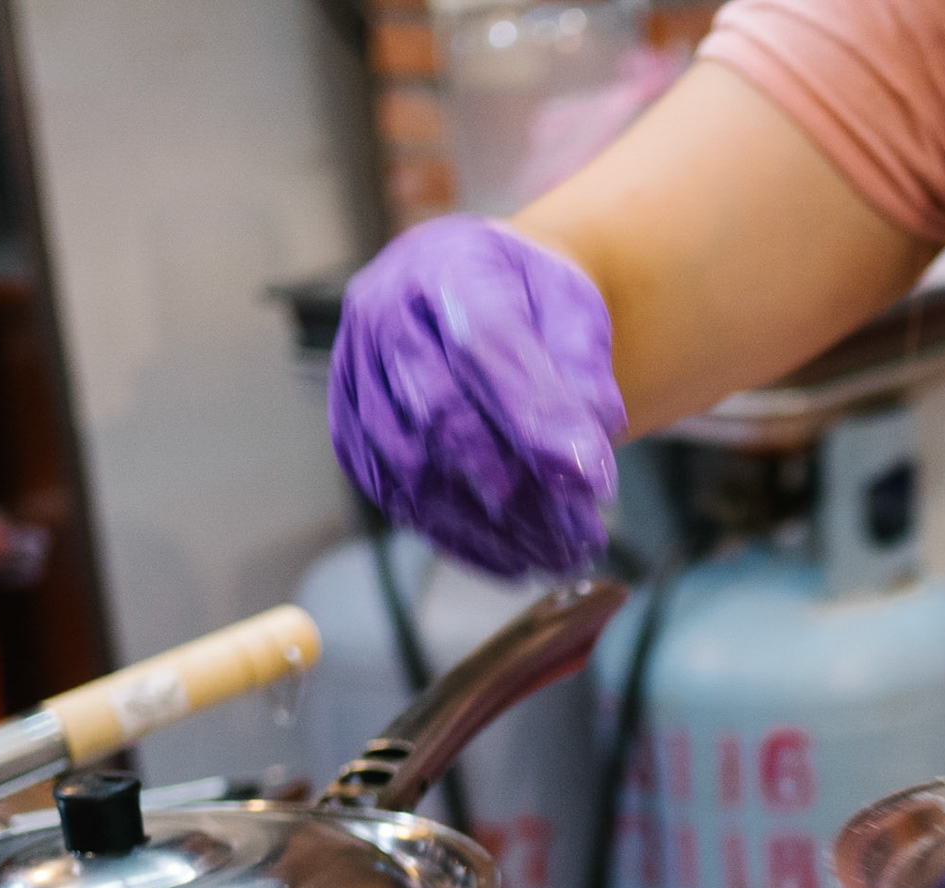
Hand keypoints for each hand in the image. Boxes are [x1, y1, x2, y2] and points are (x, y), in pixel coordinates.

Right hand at [330, 215, 626, 578]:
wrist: (471, 290)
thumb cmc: (531, 302)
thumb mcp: (575, 311)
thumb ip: (586, 374)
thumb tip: (585, 461)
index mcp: (446, 268)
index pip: (487, 346)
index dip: (537, 421)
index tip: (592, 483)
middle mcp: (384, 318)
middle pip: (440, 415)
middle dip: (517, 490)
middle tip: (581, 539)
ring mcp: (357, 377)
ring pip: (412, 469)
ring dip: (489, 527)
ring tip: (557, 558)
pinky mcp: (352, 432)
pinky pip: (395, 497)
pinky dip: (457, 539)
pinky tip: (513, 562)